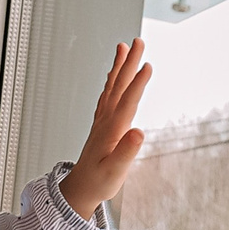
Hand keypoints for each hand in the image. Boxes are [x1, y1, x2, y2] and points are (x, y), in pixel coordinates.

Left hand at [58, 39, 151, 220]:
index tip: (148, 66)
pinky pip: (108, 95)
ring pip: (112, 86)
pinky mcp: (102, 123)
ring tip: (124, 47)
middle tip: (138, 41)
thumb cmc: (99, 182)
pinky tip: (114, 73)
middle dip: (130, 62)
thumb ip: (126, 152)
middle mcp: (106, 120)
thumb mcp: (115, 172)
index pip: (128, 102)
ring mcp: (103, 120)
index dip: (138, 84)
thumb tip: (138, 132)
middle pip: (120, 86)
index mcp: (112, 130)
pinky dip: (112, 80)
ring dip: (119, 66)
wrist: (80, 188)